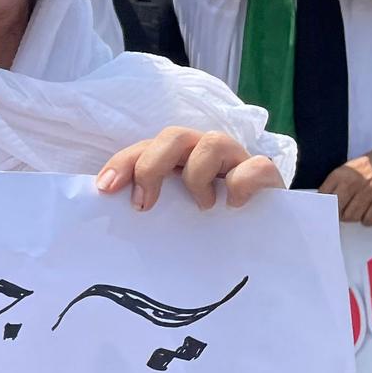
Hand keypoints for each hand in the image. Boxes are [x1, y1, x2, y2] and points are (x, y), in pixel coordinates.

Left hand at [95, 126, 283, 211]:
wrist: (265, 236)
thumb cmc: (211, 223)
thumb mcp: (175, 213)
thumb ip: (150, 204)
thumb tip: (114, 209)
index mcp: (178, 158)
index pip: (144, 148)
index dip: (123, 163)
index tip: (105, 188)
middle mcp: (205, 151)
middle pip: (174, 137)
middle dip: (151, 167)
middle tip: (143, 205)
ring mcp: (237, 159)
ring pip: (213, 142)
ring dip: (198, 175)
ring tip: (202, 206)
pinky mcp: (266, 174)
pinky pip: (255, 165)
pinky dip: (241, 183)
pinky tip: (233, 206)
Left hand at [322, 135, 371, 225]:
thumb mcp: (350, 167)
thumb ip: (337, 182)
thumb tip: (325, 199)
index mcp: (341, 173)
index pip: (323, 195)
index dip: (323, 205)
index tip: (325, 209)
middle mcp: (353, 182)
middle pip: (336, 209)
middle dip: (338, 213)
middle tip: (343, 212)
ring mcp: (369, 192)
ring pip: (352, 217)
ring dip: (354, 217)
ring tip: (359, 210)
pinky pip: (369, 219)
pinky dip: (368, 220)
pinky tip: (370, 212)